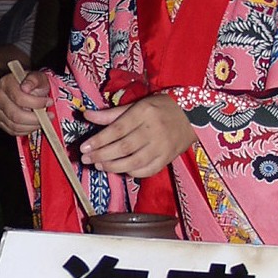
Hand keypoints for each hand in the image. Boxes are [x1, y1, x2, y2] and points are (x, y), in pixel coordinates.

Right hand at [0, 69, 49, 135]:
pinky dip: (26, 130)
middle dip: (35, 118)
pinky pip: (13, 131)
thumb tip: (25, 87)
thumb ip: (33, 80)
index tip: (49, 102)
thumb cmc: (34, 84)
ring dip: (32, 125)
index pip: (19, 98)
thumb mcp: (38, 77)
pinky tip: (34, 124)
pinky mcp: (0, 121)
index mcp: (6, 83)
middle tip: (49, 116)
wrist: (30, 90)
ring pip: (15, 125)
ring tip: (43, 120)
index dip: (36, 103)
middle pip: (15, 114)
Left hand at [79, 94, 196, 176]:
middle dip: (102, 155)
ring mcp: (162, 146)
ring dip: (113, 166)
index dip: (99, 140)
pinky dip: (132, 172)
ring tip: (99, 166)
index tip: (84, 147)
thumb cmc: (160, 107)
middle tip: (87, 159)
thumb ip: (111, 113)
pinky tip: (121, 170)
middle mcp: (153, 130)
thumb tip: (86, 115)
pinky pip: (147, 170)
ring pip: (134, 161)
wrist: (193, 116)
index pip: (117, 129)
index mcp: (144, 113)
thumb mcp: (136, 105)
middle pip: (123, 147)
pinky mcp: (168, 158)